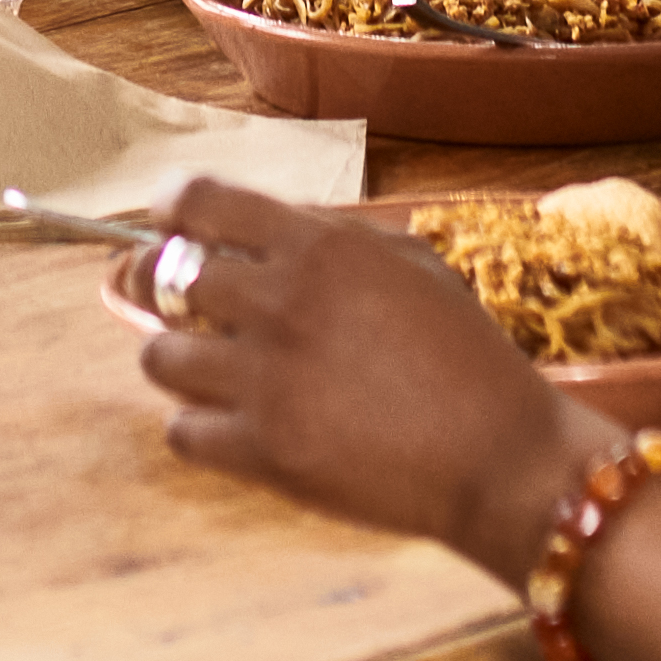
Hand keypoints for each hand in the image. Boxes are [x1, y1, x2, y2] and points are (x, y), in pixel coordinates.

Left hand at [128, 178, 614, 576]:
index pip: (199, 201)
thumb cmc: (469, 360)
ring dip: (180, 361)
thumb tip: (265, 230)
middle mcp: (281, 301)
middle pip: (164, 278)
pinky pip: (181, 432)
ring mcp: (266, 379)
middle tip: (189, 309)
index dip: (174, 210)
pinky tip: (233, 426)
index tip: (172, 224)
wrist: (502, 459)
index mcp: (319, 246)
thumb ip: (335, 239)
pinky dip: (198, 429)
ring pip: (158, 356)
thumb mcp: (413, 265)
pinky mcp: (264, 451)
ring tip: (215, 372)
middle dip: (166, 290)